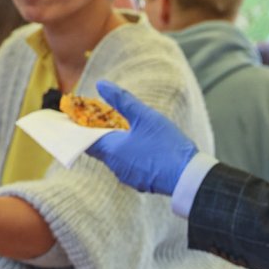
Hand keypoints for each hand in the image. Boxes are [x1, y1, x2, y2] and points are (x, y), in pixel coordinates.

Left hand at [85, 80, 198, 195]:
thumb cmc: (166, 145)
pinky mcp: (141, 184)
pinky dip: (130, 157)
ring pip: (115, 159)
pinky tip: (143, 149)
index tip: (80, 118)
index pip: (85, 140)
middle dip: (101, 135)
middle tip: (106, 121)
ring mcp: (128, 177)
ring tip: (128, 133)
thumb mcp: (145, 116)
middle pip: (100, 149)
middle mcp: (115, 166)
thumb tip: (101, 84)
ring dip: (118, 147)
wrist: (189, 177)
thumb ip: (122, 100)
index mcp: (111, 149)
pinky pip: (129, 167)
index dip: (81, 129)